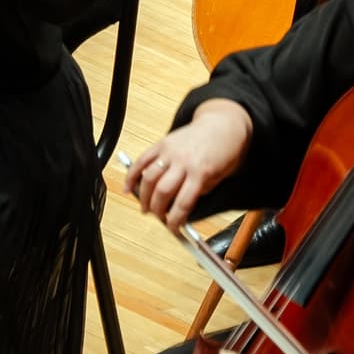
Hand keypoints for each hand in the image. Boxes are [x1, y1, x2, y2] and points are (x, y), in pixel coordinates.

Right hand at [126, 102, 250, 228]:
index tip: (172, 229)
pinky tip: (128, 187)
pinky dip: (131, 175)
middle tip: (158, 217)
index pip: (183, 204)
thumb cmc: (226, 150)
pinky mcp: (163, 143)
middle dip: (157, 210)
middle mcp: (184, 161)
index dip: (175, 221)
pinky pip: (142, 160)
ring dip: (143, 197)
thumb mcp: (222, 176)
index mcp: (201, 172)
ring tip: (145, 207)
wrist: (224, 124)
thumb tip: (182, 208)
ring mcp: (171, 151)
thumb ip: (202, 191)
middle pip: (162, 192)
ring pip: (149, 178)